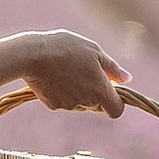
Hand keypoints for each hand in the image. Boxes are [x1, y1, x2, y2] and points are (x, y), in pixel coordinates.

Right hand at [17, 29, 131, 116]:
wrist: (31, 55)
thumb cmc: (66, 48)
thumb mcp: (94, 51)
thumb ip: (112, 68)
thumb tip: (127, 79)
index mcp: (100, 90)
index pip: (117, 110)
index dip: (116, 101)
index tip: (110, 87)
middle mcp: (86, 102)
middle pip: (98, 106)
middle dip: (96, 93)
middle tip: (86, 72)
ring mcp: (69, 105)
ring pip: (81, 103)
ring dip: (80, 91)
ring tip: (68, 69)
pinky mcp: (53, 105)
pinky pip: (64, 102)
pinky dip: (63, 92)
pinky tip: (56, 76)